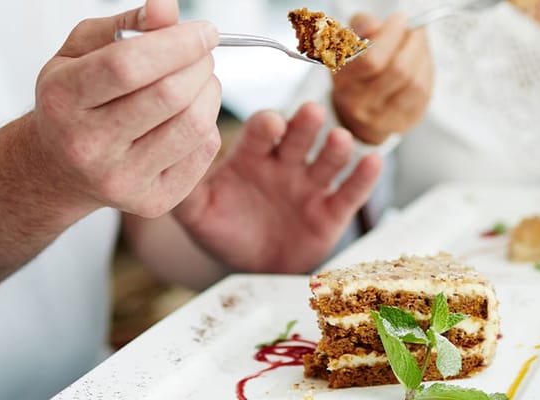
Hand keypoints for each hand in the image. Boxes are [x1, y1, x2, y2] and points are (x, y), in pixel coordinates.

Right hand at [26, 0, 223, 216]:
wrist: (59, 167)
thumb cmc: (74, 99)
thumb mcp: (81, 52)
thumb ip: (126, 26)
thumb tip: (167, 8)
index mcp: (62, 100)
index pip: (127, 67)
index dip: (177, 43)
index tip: (205, 31)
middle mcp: (86, 145)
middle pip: (168, 95)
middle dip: (199, 64)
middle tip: (202, 53)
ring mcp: (119, 179)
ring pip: (193, 125)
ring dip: (210, 91)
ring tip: (199, 80)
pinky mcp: (150, 201)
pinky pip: (202, 153)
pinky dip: (208, 125)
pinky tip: (189, 114)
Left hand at [174, 103, 382, 272]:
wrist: (250, 266)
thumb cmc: (223, 229)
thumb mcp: (197, 212)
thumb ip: (184, 191)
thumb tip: (166, 166)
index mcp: (252, 157)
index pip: (262, 132)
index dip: (267, 127)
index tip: (270, 127)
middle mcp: (285, 163)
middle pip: (299, 136)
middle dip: (305, 124)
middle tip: (309, 114)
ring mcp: (310, 185)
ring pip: (328, 159)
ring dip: (337, 147)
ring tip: (340, 141)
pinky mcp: (332, 211)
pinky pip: (350, 192)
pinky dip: (364, 177)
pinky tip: (372, 161)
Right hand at [330, 13, 433, 144]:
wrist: (360, 112)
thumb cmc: (357, 71)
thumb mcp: (350, 45)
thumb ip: (360, 28)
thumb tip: (373, 24)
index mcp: (343, 82)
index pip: (369, 61)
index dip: (390, 36)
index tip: (400, 19)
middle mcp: (360, 104)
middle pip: (398, 71)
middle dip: (412, 43)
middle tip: (415, 28)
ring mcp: (383, 118)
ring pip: (415, 82)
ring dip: (422, 56)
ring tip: (418, 42)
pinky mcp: (404, 122)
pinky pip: (424, 93)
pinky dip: (426, 71)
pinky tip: (420, 61)